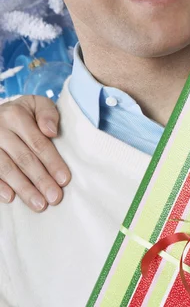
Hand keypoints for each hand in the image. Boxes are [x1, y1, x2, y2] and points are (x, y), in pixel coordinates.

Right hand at [0, 95, 70, 210]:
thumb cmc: (24, 112)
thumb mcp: (37, 104)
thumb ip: (48, 114)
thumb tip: (51, 132)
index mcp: (15, 115)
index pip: (38, 143)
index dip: (52, 162)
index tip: (64, 180)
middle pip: (23, 158)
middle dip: (41, 180)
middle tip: (55, 198)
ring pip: (6, 169)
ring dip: (23, 189)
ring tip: (39, 204)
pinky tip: (10, 199)